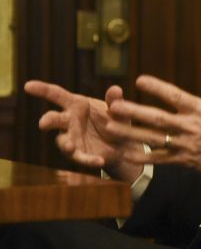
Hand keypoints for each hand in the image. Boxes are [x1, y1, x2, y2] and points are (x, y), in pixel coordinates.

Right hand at [23, 81, 142, 181]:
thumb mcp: (119, 110)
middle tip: (43, 123)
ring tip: (71, 147)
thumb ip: (115, 102)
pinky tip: (99, 161)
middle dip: (48, 120)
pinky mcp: (81, 154)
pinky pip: (82, 158)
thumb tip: (115, 89)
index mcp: (77, 104)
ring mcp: (73, 138)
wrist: (125, 144)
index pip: (57, 95)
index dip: (42, 90)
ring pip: (62, 141)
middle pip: (54, 119)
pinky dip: (89, 160)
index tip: (28, 86)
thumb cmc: (116, 121)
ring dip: (66, 145)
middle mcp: (70, 121)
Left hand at [106, 56, 200, 185]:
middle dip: (134, 111)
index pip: (175, 96)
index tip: (139, 80)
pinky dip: (142, 156)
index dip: (157, 87)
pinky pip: (159, 159)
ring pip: (152, 138)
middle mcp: (191, 127)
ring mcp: (186, 145)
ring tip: (110, 127)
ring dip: (130, 132)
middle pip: (157, 118)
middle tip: (113, 105)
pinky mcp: (184, 161)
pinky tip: (125, 152)